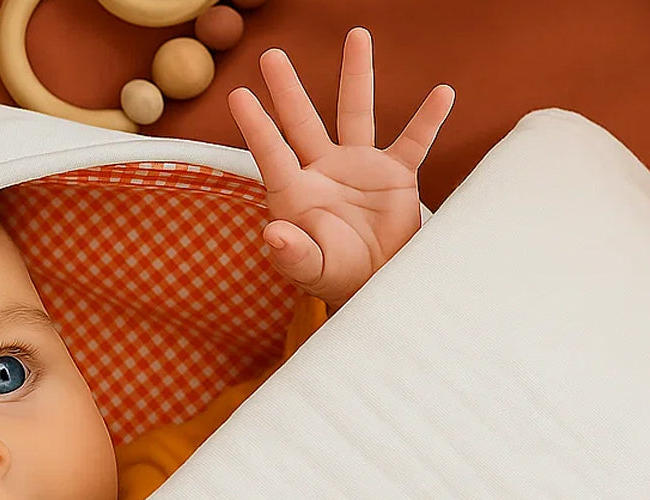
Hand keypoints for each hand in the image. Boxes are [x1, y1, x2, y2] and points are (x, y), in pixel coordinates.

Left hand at [229, 27, 454, 309]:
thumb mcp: (310, 269)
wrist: (372, 283)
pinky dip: (428, 120)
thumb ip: (291, 254)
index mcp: (295, 194)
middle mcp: (323, 171)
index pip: (273, 154)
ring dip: (356, 76)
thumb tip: (272, 234)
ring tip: (357, 36)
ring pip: (356, 113)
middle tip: (270, 56)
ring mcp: (359, 168)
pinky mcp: (394, 175)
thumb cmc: (333, 276)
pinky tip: (442, 94)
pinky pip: (414, 141)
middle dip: (287, 90)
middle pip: (302, 122)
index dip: (256, 126)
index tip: (238, 94)